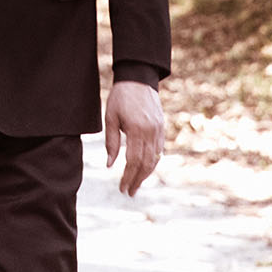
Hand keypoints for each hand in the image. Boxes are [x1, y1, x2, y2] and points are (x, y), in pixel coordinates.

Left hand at [103, 80, 162, 196]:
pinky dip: (153, 162)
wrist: (138, 78)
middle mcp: (151, 132)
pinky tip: (146, 169)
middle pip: (146, 164)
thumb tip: (109, 165)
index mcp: (137, 130)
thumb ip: (111, 142)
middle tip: (129, 193)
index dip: (128, 177)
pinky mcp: (162, 128)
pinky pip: (159, 150)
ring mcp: (159, 130)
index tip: (122, 189)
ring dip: (146, 174)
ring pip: (155, 159)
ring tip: (137, 185)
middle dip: (137, 180)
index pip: (133, 161)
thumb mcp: (111, 118)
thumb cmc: (121, 97)